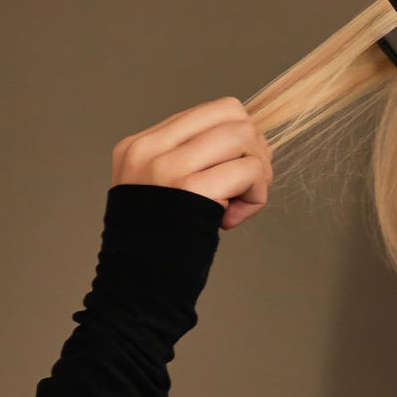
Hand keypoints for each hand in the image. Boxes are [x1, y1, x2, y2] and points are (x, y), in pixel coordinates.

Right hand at [111, 97, 272, 229]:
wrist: (138, 285)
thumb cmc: (163, 241)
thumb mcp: (164, 190)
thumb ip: (193, 161)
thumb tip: (248, 140)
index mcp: (141, 145)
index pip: (212, 111)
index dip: (240, 137)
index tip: (238, 170)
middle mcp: (150, 149)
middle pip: (234, 114)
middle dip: (257, 149)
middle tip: (250, 184)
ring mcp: (167, 166)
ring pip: (244, 137)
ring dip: (259, 172)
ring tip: (241, 201)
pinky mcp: (190, 188)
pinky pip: (249, 171)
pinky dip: (256, 196)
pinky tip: (233, 218)